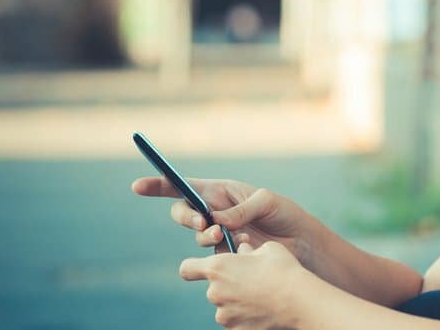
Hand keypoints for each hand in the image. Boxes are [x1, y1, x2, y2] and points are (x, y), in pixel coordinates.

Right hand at [131, 177, 308, 258]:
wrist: (301, 243)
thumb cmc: (286, 214)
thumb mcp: (266, 202)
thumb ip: (240, 209)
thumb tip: (217, 220)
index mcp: (222, 191)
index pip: (185, 186)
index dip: (159, 185)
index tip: (138, 186)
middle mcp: (216, 210)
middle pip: (183, 212)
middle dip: (187, 218)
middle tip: (203, 224)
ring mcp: (219, 233)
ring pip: (197, 235)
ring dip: (206, 236)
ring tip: (225, 236)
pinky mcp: (226, 253)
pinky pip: (213, 253)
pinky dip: (224, 251)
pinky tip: (244, 247)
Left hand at [180, 241, 313, 328]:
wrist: (299, 301)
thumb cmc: (283, 270)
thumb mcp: (267, 248)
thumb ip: (247, 251)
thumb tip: (242, 253)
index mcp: (217, 268)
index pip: (187, 269)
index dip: (194, 268)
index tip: (205, 268)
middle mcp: (215, 293)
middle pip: (213, 288)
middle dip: (228, 284)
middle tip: (253, 279)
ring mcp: (224, 315)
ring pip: (225, 306)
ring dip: (237, 301)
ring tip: (262, 295)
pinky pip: (236, 321)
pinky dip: (246, 316)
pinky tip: (264, 309)